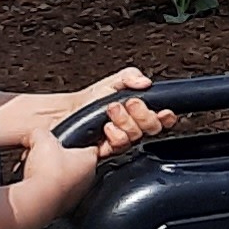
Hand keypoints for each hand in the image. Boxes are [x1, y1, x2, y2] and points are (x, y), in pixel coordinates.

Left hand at [0, 69, 151, 149]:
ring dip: (126, 122)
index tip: (163, 111)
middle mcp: (131, 128)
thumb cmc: (84, 101)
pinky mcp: (107, 151)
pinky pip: (120, 147)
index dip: (165, 117)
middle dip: (143, 114)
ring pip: (137, 137)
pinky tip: (107, 127)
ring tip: (111, 112)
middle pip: (152, 128)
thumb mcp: (111, 82)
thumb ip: (130, 76)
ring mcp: (119, 140)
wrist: (62, 115)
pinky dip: (116, 135)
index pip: (161, 119)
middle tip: (129, 103)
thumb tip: (145, 82)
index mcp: (137, 113)